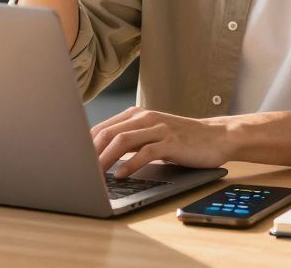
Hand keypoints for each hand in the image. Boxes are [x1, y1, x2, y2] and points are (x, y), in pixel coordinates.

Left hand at [91, 107, 231, 177]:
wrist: (217, 136)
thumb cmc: (182, 139)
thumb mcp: (152, 135)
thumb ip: (130, 141)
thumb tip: (100, 156)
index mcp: (137, 115)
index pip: (102, 128)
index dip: (85, 145)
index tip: (73, 161)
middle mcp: (145, 118)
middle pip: (108, 133)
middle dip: (90, 154)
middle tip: (79, 172)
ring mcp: (159, 129)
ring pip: (123, 141)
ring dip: (105, 159)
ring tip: (95, 175)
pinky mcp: (171, 142)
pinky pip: (145, 152)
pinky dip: (130, 165)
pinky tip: (122, 175)